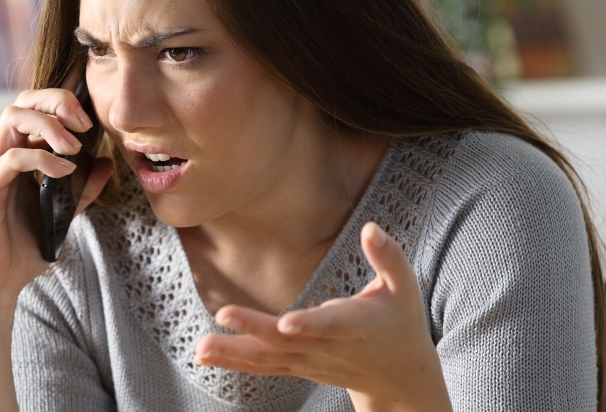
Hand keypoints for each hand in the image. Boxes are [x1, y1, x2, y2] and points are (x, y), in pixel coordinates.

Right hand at [0, 87, 113, 307]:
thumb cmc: (22, 248)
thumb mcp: (63, 214)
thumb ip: (82, 189)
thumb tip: (106, 164)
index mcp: (17, 155)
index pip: (34, 108)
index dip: (62, 102)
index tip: (90, 121)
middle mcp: (0, 155)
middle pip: (22, 101)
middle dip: (57, 101)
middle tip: (85, 124)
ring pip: (12, 117)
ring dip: (49, 124)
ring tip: (74, 148)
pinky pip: (12, 157)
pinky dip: (42, 158)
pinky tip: (64, 171)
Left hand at [193, 222, 450, 411]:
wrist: (399, 378)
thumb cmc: (400, 323)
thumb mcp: (404, 289)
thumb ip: (389, 258)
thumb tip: (370, 227)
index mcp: (355, 326)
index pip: (330, 326)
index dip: (310, 324)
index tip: (287, 323)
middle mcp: (327, 348)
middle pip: (287, 342)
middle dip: (255, 329)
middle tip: (224, 316)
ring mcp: (309, 362)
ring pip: (268, 359)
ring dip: (233, 353)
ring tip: (201, 347)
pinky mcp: (296, 366)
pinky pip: (262, 366)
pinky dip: (233, 362)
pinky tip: (203, 355)